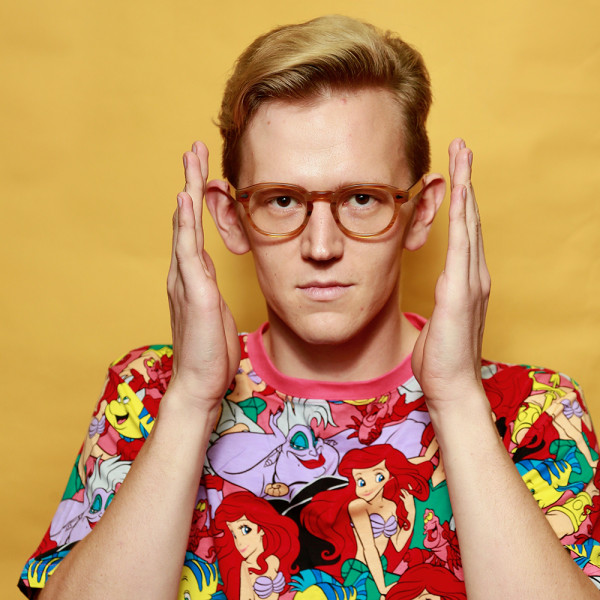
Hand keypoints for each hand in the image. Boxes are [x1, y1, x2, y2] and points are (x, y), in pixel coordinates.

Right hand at [166, 141, 239, 411]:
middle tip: (196, 149)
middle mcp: (184, 274)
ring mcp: (186, 282)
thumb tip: (210, 276)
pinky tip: (185, 199)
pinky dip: (186, 224)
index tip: (205, 172)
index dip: (198, 198)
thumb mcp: (215, 313)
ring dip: (188, 191)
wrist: (200, 384)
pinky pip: (188, 253)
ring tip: (191, 159)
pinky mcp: (193, 294)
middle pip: (186, 219)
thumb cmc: (211, 352)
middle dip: (192, 183)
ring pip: (185, 227)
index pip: (194, 229)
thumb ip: (209, 290)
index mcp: (193, 277)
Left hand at [411, 138, 490, 408]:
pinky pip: (462, 244)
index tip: (454, 172)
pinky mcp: (461, 291)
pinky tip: (460, 191)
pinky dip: (463, 215)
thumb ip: (442, 300)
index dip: (461, 199)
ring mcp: (471, 281)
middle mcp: (474, 275)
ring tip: (461, 154)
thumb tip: (437, 292)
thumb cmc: (442, 358)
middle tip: (461, 146)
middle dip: (466, 180)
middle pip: (471, 218)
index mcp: (466, 281)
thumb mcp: (439, 320)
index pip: (465, 231)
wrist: (454, 387)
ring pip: (470, 223)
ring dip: (465, 186)